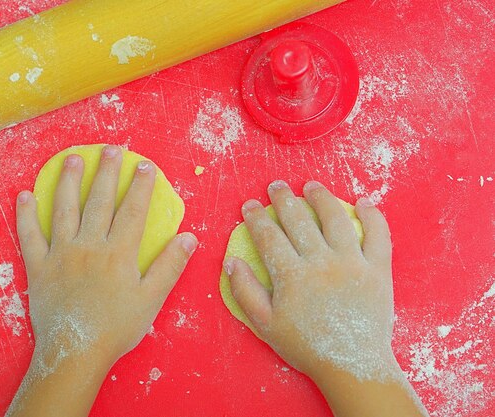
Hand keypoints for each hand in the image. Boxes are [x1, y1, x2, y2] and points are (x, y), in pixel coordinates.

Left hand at [8, 145, 196, 416]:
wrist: (76, 352)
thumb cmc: (117, 328)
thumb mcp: (152, 299)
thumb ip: (170, 266)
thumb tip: (189, 237)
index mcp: (118, 252)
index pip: (132, 210)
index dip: (140, 186)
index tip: (145, 165)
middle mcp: (88, 245)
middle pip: (99, 201)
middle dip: (107, 172)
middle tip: (111, 148)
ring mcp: (60, 253)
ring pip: (64, 209)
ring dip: (68, 181)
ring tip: (72, 158)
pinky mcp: (38, 266)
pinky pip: (29, 236)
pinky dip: (25, 215)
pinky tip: (24, 195)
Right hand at [224, 180, 426, 416]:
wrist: (353, 365)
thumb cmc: (306, 346)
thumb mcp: (265, 325)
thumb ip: (245, 292)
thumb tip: (230, 261)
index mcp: (292, 275)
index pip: (269, 236)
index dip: (257, 218)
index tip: (250, 205)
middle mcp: (322, 262)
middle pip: (299, 220)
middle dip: (284, 199)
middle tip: (276, 186)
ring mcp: (353, 263)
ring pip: (336, 219)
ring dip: (322, 198)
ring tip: (311, 185)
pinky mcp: (378, 269)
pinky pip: (379, 235)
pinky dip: (372, 215)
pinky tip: (363, 202)